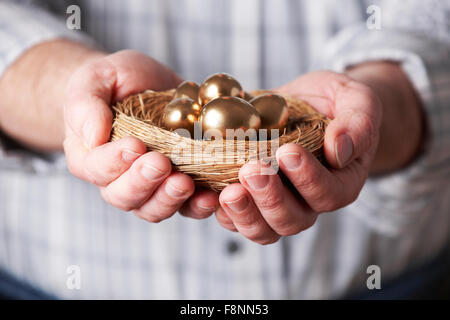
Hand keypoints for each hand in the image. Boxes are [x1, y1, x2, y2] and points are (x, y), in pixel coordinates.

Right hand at [64, 50, 218, 220]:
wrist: (144, 84)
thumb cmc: (113, 82)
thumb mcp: (93, 80)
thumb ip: (85, 106)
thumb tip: (93, 137)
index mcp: (90, 157)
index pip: (96, 169)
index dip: (113, 162)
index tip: (134, 145)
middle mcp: (117, 180)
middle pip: (126, 197)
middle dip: (144, 183)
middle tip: (161, 164)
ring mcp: (150, 186)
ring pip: (155, 208)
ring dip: (170, 199)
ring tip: (185, 183)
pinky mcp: (178, 184)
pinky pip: (187, 206)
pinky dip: (199, 205)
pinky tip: (211, 196)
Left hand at [215, 71, 381, 244]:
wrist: (306, 103)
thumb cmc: (334, 102)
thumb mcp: (356, 100)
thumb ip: (358, 123)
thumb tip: (339, 151)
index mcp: (340, 183)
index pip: (328, 194)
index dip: (308, 179)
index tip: (288, 152)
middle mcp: (309, 202)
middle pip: (292, 220)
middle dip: (270, 198)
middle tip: (251, 170)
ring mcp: (278, 204)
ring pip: (263, 229)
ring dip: (244, 213)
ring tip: (226, 191)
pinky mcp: (251, 199)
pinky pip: (236, 219)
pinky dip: (221, 212)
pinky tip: (207, 195)